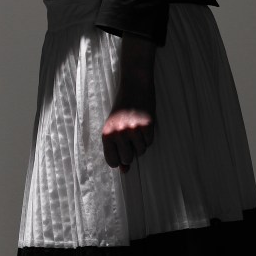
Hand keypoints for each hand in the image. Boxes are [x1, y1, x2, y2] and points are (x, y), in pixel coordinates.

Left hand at [101, 34, 156, 172]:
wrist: (134, 85)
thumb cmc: (122, 109)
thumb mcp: (115, 128)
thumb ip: (117, 149)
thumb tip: (124, 170)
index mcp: (106, 134)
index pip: (112, 161)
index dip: (119, 159)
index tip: (121, 150)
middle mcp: (118, 133)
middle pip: (128, 159)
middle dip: (131, 151)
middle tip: (130, 136)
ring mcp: (133, 130)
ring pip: (141, 151)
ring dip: (141, 143)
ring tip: (136, 127)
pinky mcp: (146, 125)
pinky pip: (149, 142)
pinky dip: (148, 136)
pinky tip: (144, 123)